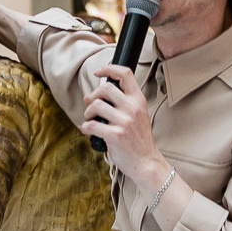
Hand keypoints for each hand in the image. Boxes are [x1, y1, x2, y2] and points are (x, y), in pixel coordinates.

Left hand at [82, 63, 160, 180]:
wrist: (146, 162)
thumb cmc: (139, 140)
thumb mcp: (138, 115)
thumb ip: (123, 103)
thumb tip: (94, 95)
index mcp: (139, 101)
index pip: (125, 74)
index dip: (109, 69)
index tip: (99, 72)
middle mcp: (132, 108)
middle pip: (105, 88)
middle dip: (93, 96)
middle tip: (90, 104)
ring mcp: (124, 122)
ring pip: (96, 106)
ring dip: (88, 113)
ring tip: (90, 119)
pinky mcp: (114, 135)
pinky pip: (91, 125)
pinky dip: (85, 127)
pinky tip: (88, 130)